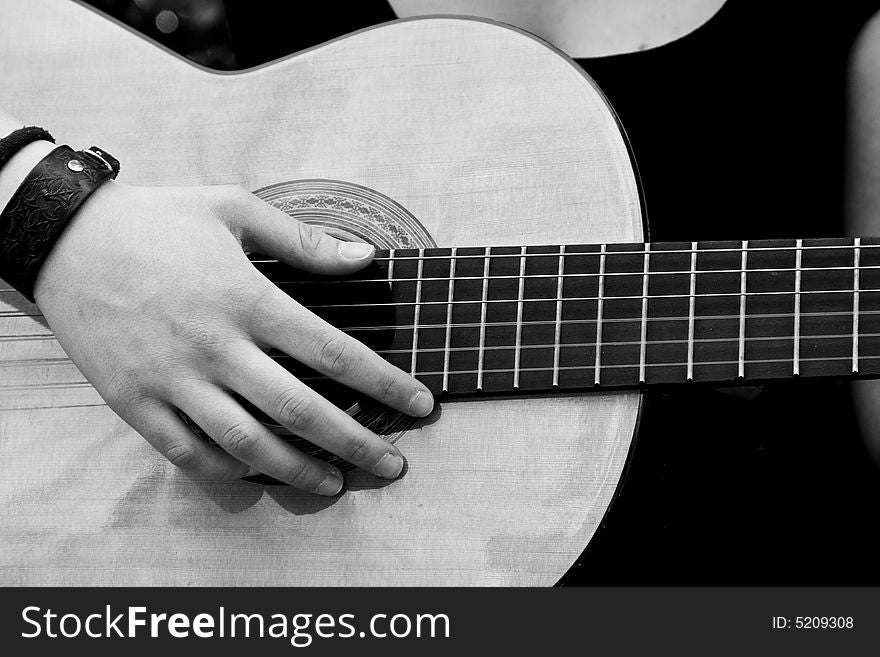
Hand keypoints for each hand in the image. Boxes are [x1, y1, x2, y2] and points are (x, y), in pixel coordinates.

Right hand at [33, 181, 433, 494]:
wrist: (63, 237)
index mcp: (247, 299)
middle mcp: (215, 346)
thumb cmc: (156, 220)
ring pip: (247, 442)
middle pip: (300, 409)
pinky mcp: (134, 401)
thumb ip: (303, 240)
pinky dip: (227, 471)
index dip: (385, 383)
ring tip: (336, 483)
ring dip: (298, 469)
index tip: (421, 405)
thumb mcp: (232, 208)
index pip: (334, 352)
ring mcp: (172, 379)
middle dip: (356, 442)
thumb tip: (365, 259)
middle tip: (393, 464)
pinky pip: (187, 452)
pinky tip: (258, 475)